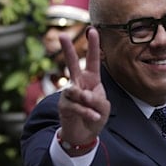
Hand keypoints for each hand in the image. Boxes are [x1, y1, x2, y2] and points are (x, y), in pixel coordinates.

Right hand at [58, 28, 109, 148]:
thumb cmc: (95, 116)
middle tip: (61, 35)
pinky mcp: (64, 106)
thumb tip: (81, 95)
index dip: (93, 46)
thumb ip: (96, 98)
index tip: (92, 30)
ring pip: (76, 91)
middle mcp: (78, 83)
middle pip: (72, 64)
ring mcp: (69, 94)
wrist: (84, 135)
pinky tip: (94, 117)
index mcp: (91, 79)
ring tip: (95, 113)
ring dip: (88, 103)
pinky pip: (76, 106)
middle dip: (67, 49)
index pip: (93, 60)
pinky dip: (88, 113)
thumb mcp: (104, 107)